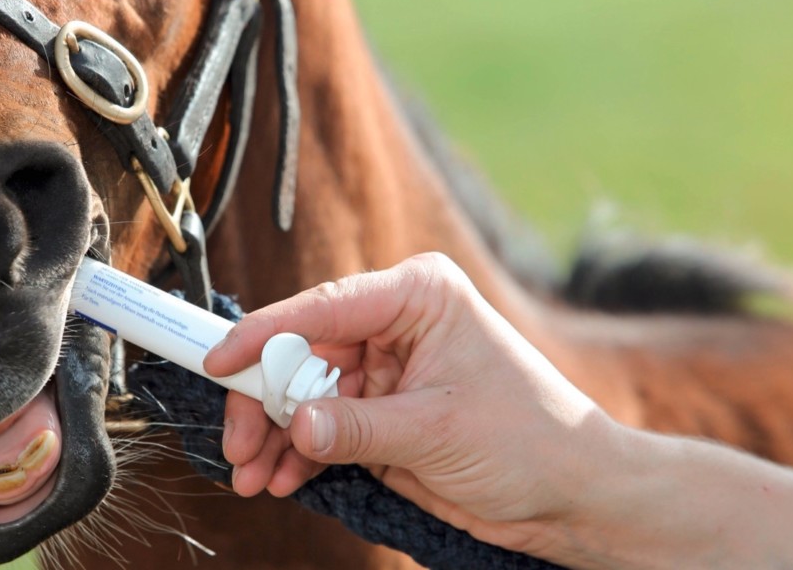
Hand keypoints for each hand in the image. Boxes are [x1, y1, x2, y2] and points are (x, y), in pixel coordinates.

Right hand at [204, 252, 614, 553]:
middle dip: (267, 402)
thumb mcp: (435, 431)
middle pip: (301, 353)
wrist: (572, 496)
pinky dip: (298, 453)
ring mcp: (384, 369)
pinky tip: (280, 479)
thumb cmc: (530, 441)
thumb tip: (294, 424)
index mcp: (417, 296)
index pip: (323, 307)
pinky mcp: (380, 412)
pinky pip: (322, 426)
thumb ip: (357, 426)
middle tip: (238, 445)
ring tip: (253, 476)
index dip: (265, 336)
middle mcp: (395, 324)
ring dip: (275, 435)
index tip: (220, 363)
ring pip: (304, 394)